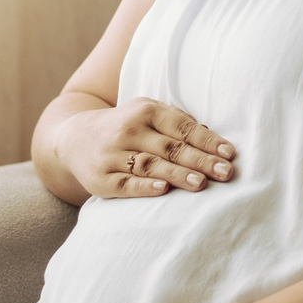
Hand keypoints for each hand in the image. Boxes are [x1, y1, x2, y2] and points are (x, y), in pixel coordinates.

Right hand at [53, 99, 236, 200]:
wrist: (74, 138)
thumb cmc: (125, 127)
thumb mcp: (146, 114)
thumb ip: (177, 123)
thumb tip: (213, 139)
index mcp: (144, 111)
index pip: (181, 127)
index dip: (206, 140)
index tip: (229, 153)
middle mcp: (128, 131)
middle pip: (170, 148)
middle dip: (200, 160)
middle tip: (225, 172)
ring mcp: (113, 155)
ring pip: (150, 165)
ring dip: (177, 175)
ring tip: (201, 183)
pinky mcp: (101, 179)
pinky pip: (126, 184)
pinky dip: (144, 187)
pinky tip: (163, 190)